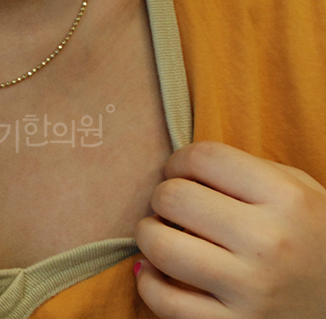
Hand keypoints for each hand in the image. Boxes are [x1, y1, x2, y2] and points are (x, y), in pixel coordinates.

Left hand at [134, 141, 325, 318]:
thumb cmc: (314, 240)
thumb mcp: (302, 194)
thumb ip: (247, 172)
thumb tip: (182, 168)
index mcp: (287, 198)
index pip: (204, 157)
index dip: (179, 161)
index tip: (178, 172)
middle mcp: (269, 241)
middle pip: (173, 197)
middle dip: (161, 197)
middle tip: (171, 207)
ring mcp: (251, 289)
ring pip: (160, 246)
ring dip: (148, 235)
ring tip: (160, 235)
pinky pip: (164, 300)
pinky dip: (148, 282)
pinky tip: (156, 272)